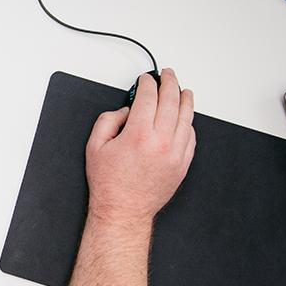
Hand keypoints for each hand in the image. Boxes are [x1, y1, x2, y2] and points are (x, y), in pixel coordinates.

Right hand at [84, 68, 195, 227]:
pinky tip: (185, 117)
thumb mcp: (95, 146)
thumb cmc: (109, 183)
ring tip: (184, 90)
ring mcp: (175, 154)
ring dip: (185, 100)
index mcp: (138, 135)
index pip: (148, 98)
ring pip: (186, 118)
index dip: (147, 84)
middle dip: (169, 83)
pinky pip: (191, 137)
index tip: (146, 80)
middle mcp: (161, 142)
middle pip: (171, 102)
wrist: (124, 210)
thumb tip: (125, 111)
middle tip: (167, 75)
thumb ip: (108, 121)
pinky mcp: (182, 165)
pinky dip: (188, 123)